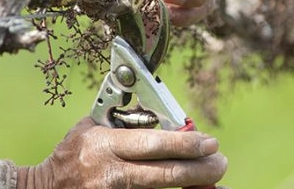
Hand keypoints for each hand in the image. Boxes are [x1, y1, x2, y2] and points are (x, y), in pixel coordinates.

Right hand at [16, 117, 227, 188]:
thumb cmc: (72, 152)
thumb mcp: (92, 126)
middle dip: (200, 170)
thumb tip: (164, 112)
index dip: (186, 144)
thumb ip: (124, 119)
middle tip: (221, 163)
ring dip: (193, 187)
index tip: (210, 142)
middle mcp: (112, 173)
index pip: (153, 144)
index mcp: (106, 145)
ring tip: (213, 180)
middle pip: (166, 175)